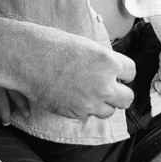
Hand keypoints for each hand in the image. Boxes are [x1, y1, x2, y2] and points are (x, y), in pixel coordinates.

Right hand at [1, 21, 136, 119]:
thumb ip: (104, 61)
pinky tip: (75, 96)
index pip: (131, 72)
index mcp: (109, 61)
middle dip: (120, 93)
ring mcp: (90, 101)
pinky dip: (86, 109)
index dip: (123, 72)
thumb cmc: (56, 47)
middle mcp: (104, 84)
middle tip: (110, 88)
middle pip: (128, 98)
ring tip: (91, 93)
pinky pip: (90, 115)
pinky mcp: (76, 113)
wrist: (28, 60)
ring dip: (104, 104)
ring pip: (110, 111)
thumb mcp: (88, 47)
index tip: (117, 72)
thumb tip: (115, 70)